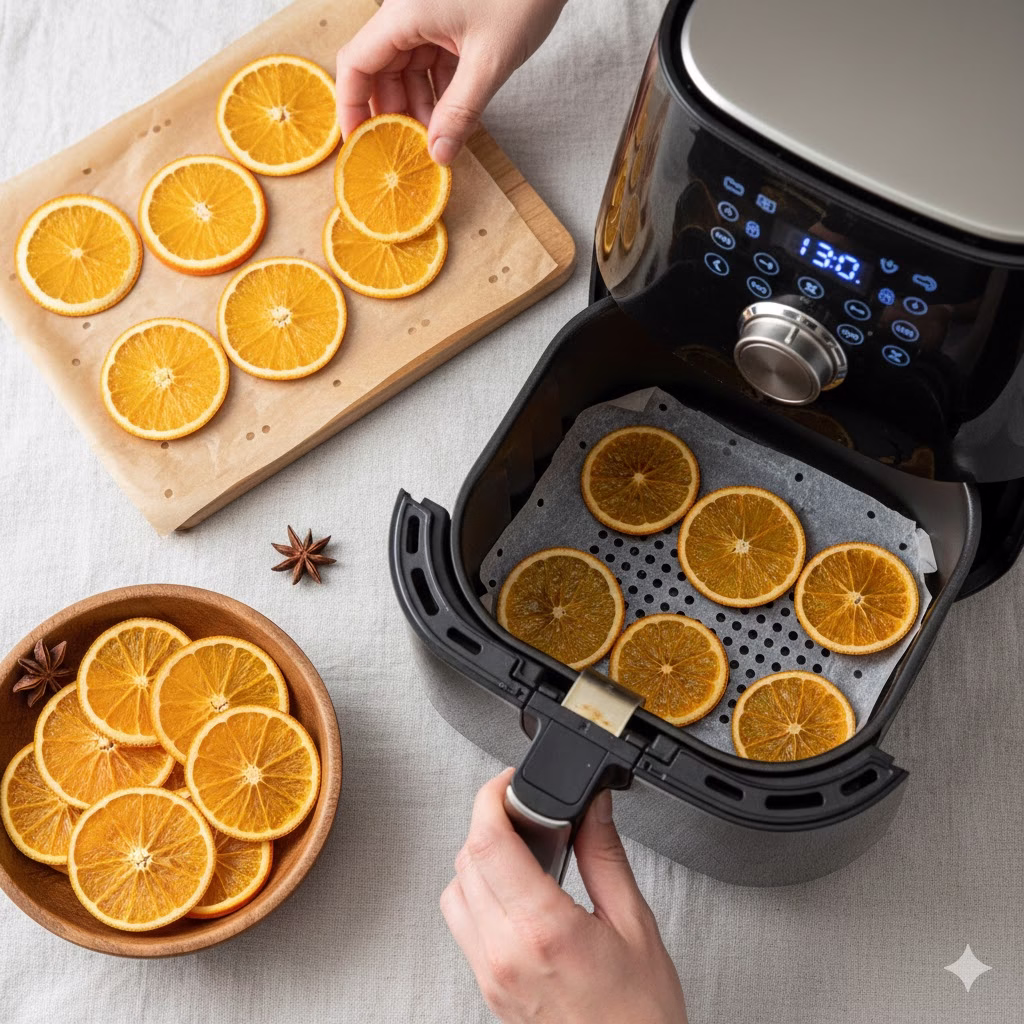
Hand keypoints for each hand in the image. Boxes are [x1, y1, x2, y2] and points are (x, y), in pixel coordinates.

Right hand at [335, 0, 566, 164]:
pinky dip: (441, 91)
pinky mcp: (450, 21)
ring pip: (408, 69)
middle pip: (381, 70)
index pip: (357, 64)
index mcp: (404, 14)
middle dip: (394, 113)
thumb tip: (438, 154)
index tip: (358, 145)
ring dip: (420, 106)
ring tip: (437, 141)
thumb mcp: (489, 61)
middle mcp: (408, 13)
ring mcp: (429, 16)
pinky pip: (433, 61)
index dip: (352, 107)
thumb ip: (461, 111)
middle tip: (408, 153)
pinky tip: (455, 119)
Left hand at [441, 769, 687, 1023]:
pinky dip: (475, 895)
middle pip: (466, 860)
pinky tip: (510, 892)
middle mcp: (505, 953)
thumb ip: (605, 855)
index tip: (508, 783)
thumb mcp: (634, 924)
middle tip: (522, 811)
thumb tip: (593, 806)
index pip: (489, 843)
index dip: (491, 798)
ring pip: (454, 891)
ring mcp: (490, 974)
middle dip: (488, 822)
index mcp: (543, 930)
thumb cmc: (638, 1017)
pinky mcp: (487, 989)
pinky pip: (461, 925)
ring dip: (476, 859)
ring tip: (517, 850)